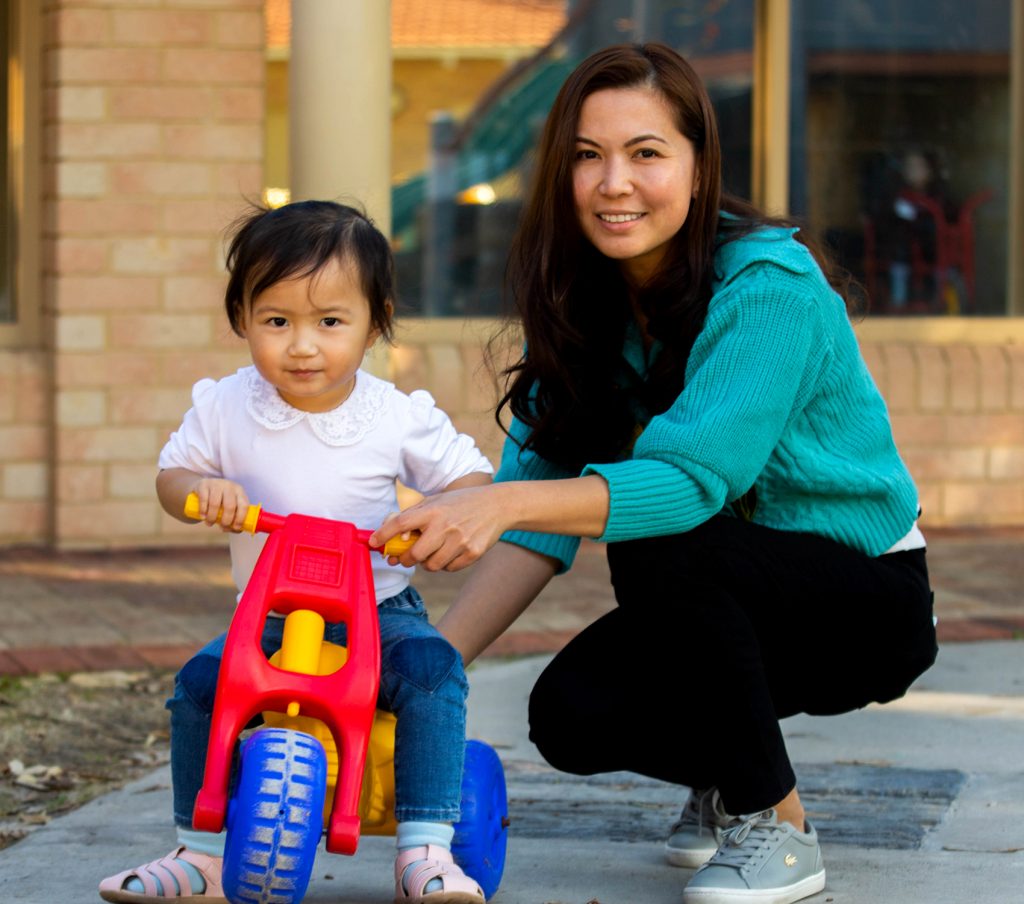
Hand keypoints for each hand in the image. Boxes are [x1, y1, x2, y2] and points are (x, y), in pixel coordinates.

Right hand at [191, 478, 250, 531]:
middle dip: (226, 520)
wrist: (204, 486)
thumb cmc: (220, 499)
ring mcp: (216, 484)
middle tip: (222, 527)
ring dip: (212, 517)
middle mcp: (229, 486)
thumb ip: (234, 516)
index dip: (240, 518)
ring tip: (209, 523)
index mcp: (240, 491)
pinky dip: (203, 511)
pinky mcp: (204, 484)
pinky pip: (203, 499)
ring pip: (215, 504)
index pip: (244, 505)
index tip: (235, 527)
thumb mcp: (230, 504)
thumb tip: (236, 530)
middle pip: (230, 506)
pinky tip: (203, 517)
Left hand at [370, 485, 508, 571]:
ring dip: (427, 563)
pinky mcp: (473, 553)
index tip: (374, 543)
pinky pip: (449, 568)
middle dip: (405, 559)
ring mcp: (460, 541)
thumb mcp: (437, 500)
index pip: (401, 523)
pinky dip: (445, 564)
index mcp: (433, 510)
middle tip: (404, 557)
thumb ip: (414, 514)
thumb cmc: (461, 503)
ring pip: (431, 566)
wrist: (497, 505)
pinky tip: (451, 551)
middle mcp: (446, 525)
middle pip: (414, 555)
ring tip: (433, 551)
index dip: (383, 535)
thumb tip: (391, 532)